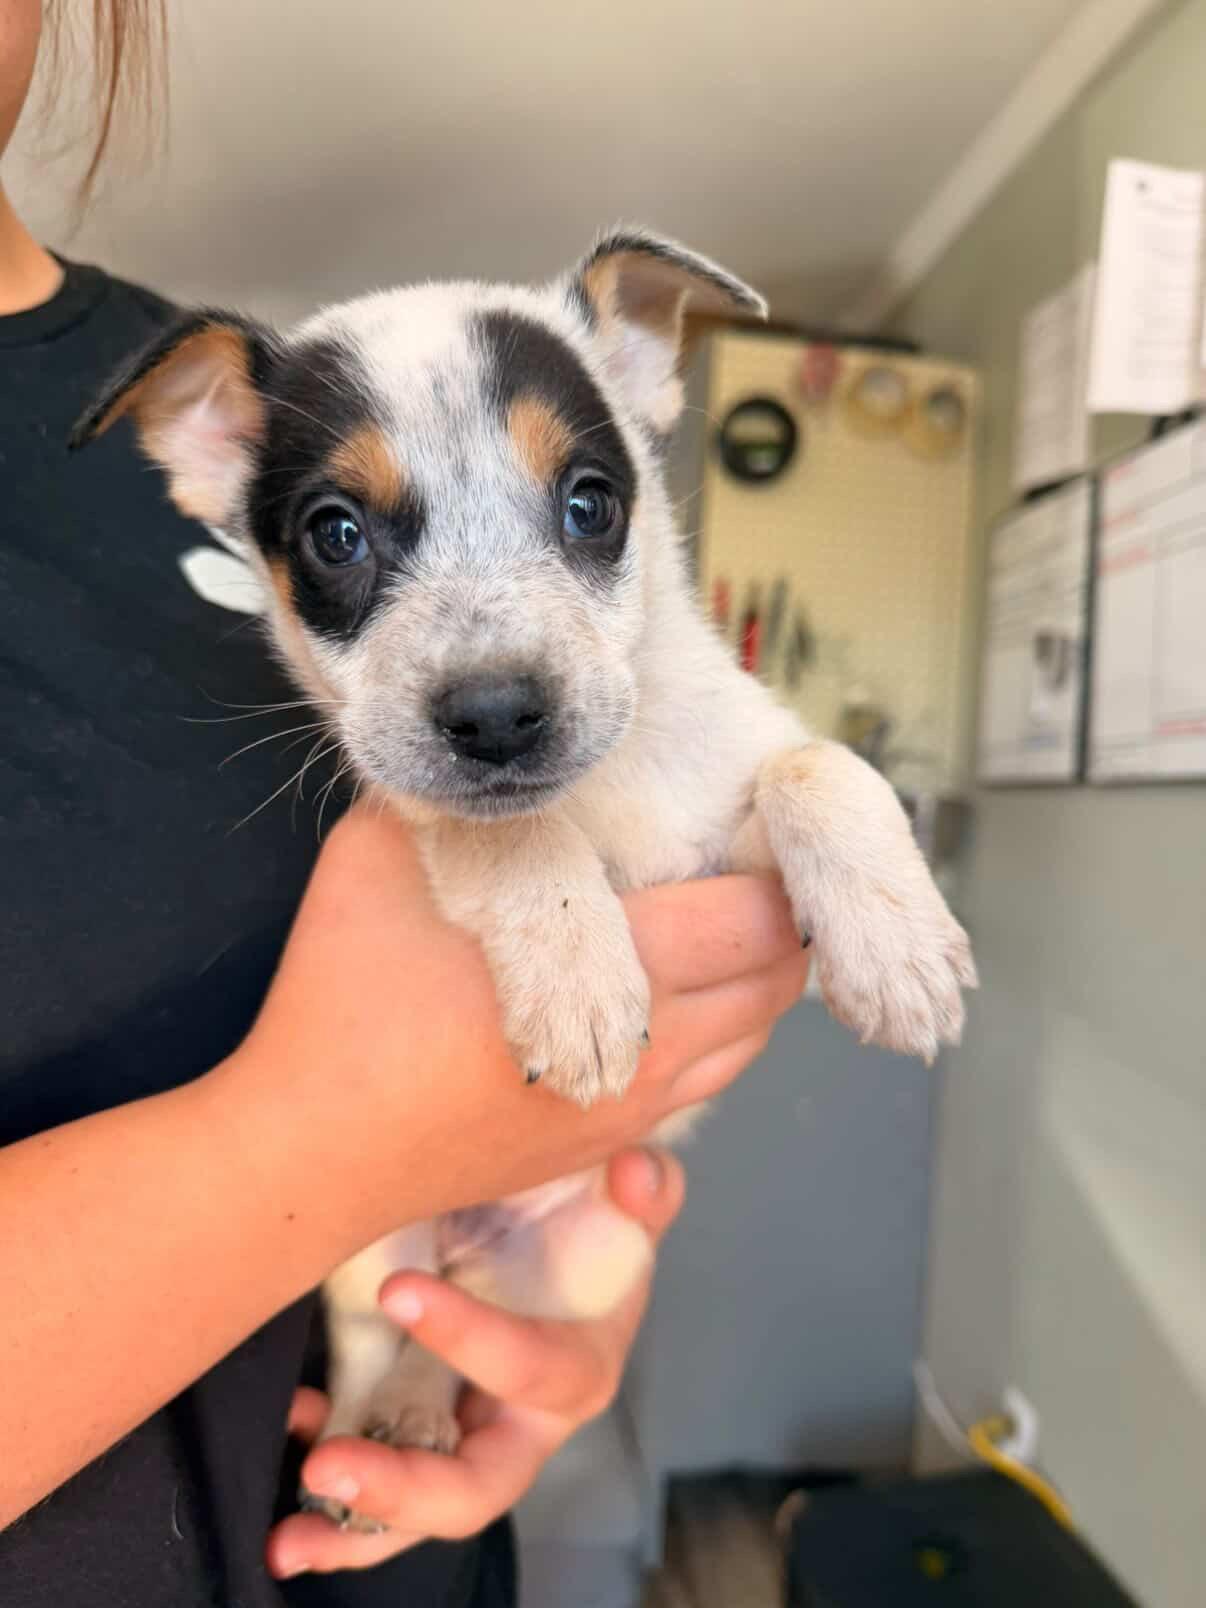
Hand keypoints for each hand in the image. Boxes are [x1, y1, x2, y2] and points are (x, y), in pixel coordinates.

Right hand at [218, 804, 807, 1262]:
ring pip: (751, 1037)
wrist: (309, 1153)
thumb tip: (504, 753)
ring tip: (726, 923)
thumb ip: (464, 798)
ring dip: (755, 979)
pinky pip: (707, 1080)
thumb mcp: (388, 857)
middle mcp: (654, 1048)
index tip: (762, 819)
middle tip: (755, 862)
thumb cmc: (343, 999)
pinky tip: (676, 990)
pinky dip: (720, 1030)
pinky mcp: (607, 1143)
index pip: (760, 917)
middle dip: (782, 921)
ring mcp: (635, 1109)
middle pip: (775, 982)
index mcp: (623, 969)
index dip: (781, 867)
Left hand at [266, 1146, 685, 1577]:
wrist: (549, 1239)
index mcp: (578, 1369)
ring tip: (288, 1535)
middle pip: (474, 1486)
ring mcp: (464, 1439)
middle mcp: (522, 1424)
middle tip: (330, 1466)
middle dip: (403, 1489)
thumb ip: (643, 1190)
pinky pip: (375, 1477)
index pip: (530, 1369)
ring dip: (351, 1526)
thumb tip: (632, 1174)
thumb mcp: (622, 1202)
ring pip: (416, 1509)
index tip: (397, 1291)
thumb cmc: (588, 1226)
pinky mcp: (416, 1435)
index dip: (469, 1338)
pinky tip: (293, 1429)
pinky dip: (328, 1478)